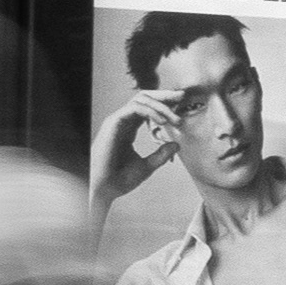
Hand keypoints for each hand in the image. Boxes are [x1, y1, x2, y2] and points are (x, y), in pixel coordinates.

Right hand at [90, 91, 180, 221]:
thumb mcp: (147, 166)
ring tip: (174, 118)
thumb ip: (161, 155)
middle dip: (164, 95)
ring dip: (160, 105)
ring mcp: (117, 120)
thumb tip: (176, 145)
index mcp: (128, 128)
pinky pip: (134, 108)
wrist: (104, 189)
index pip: (147, 107)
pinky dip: (150, 111)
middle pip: (144, 97)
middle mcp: (122, 121)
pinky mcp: (113, 123)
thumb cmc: (119, 180)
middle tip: (181, 96)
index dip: (163, 104)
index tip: (180, 105)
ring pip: (140, 99)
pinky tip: (162, 121)